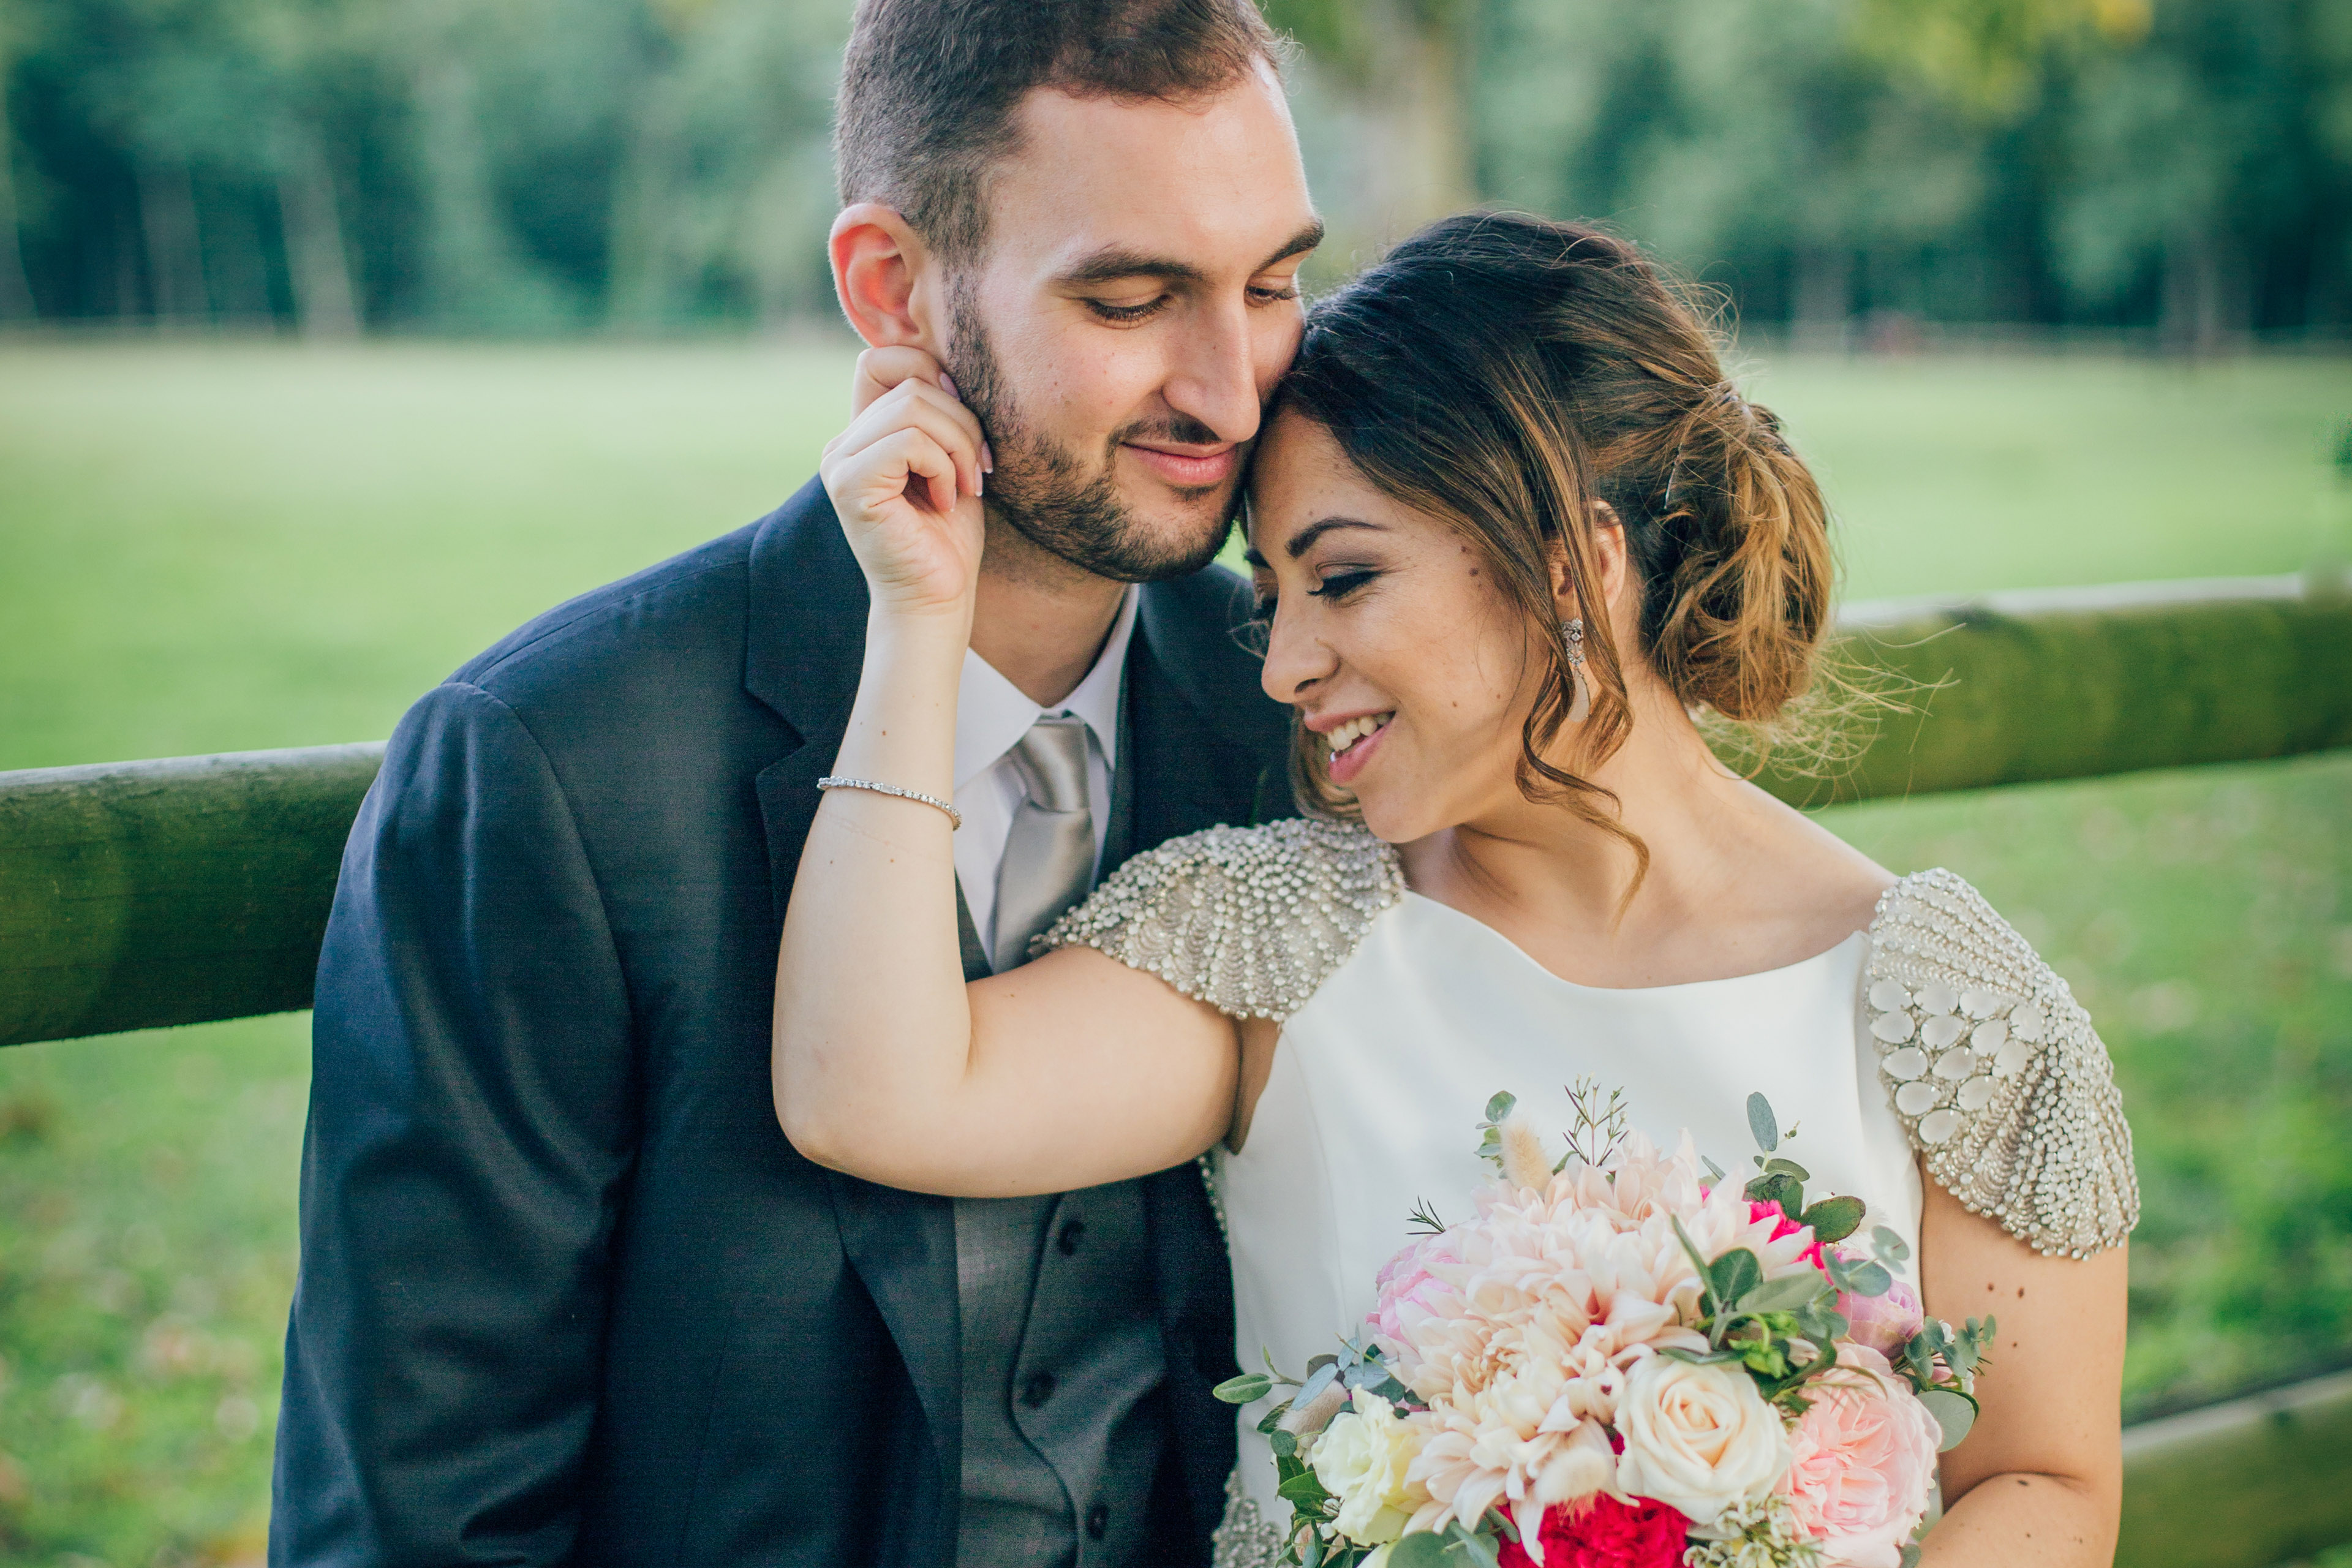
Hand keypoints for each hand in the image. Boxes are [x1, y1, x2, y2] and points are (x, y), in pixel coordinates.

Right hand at [820, 346, 990, 620]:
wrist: (937, 599)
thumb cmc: (948, 537)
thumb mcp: (952, 460)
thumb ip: (942, 414)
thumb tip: (949, 371)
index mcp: (863, 433)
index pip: (881, 359)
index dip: (928, 370)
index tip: (965, 421)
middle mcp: (843, 444)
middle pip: (910, 381)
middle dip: (962, 420)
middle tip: (981, 469)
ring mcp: (841, 463)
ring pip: (913, 407)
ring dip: (958, 445)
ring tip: (966, 487)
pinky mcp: (850, 485)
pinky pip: (908, 442)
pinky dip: (942, 468)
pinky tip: (945, 501)